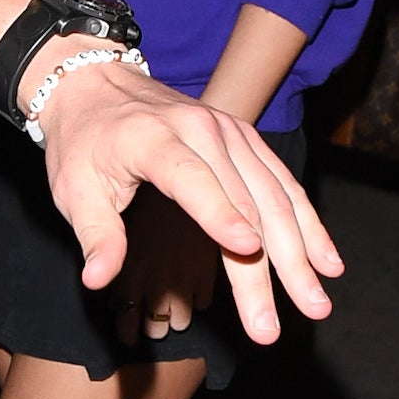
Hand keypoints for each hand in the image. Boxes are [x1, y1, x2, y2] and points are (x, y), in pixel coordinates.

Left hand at [36, 61, 342, 343]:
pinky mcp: (246, 138)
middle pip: (247, 199)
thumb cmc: (83, 142)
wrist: (95, 83)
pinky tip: (326, 258)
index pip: (193, 180)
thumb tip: (98, 280)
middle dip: (271, 263)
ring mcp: (231, 131)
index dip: (220, 214)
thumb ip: (95, 235)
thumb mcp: (73, 189)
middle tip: (289, 315)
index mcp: (155, 140)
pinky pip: (283, 182)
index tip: (246, 250)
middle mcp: (203, 130)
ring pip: (275, 194)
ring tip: (320, 295)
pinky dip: (307, 222)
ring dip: (302, 249)